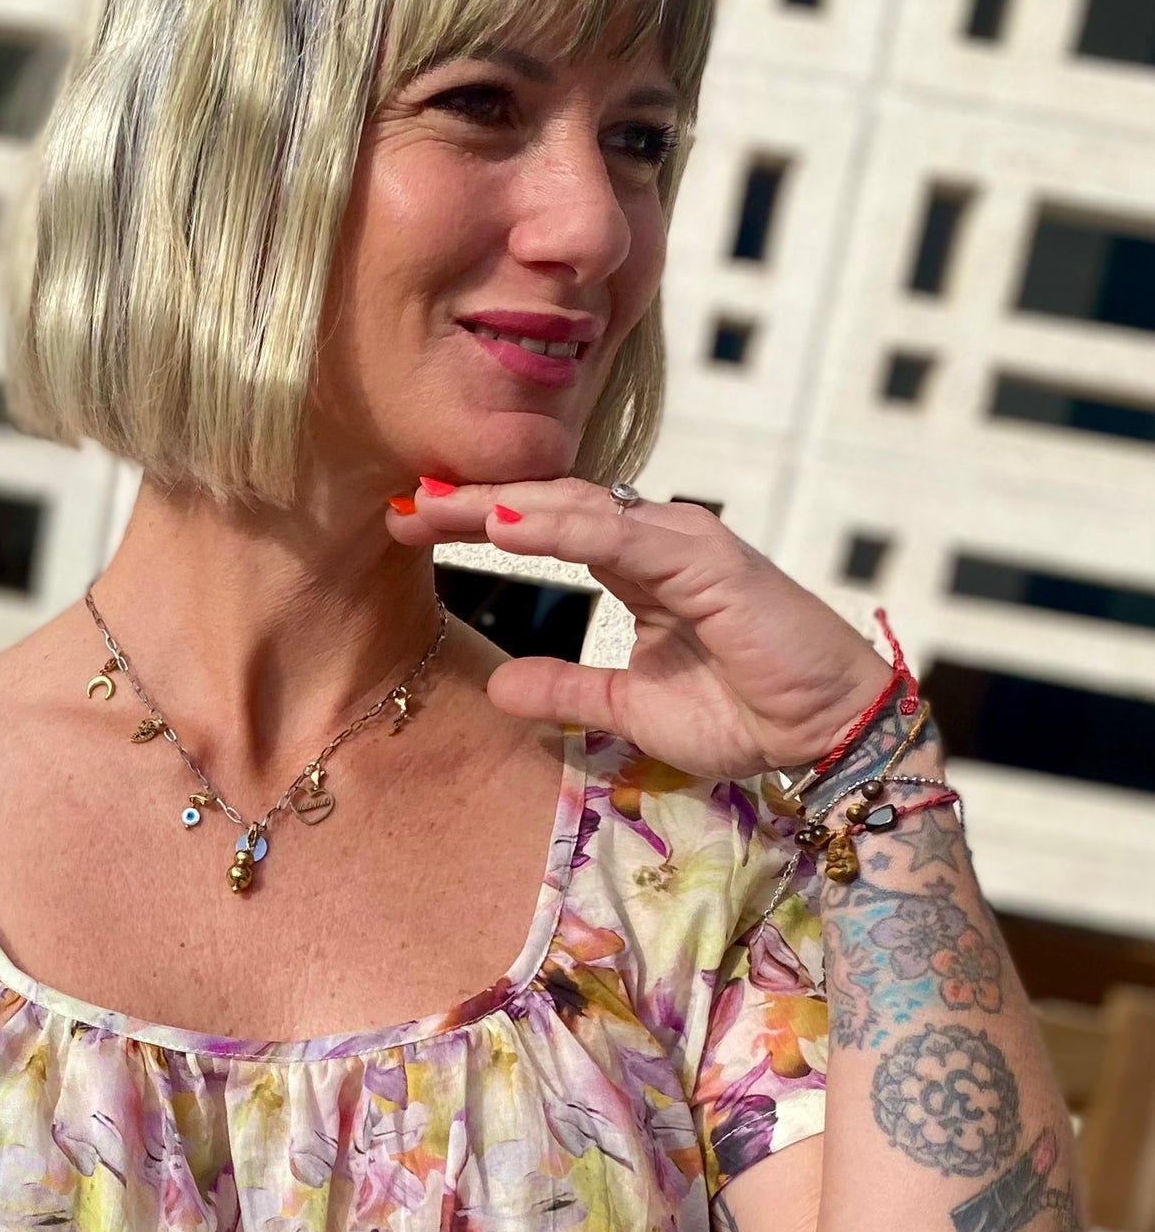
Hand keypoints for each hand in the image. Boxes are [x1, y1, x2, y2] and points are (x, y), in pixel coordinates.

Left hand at [390, 476, 894, 778]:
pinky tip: (508, 523)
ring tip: (439, 503)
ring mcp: (685, 542)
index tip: (413, 526)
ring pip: (579, 507)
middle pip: (552, 504)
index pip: (546, 527)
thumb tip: (500, 686)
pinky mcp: (709, 561)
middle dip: (476, 501)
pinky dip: (563, 526)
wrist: (825, 732)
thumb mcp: (628, 709)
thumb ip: (568, 691)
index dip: (480, 522)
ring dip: (505, 502)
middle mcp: (658, 539)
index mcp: (640, 565)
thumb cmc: (745, 713)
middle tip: (406, 500)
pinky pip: (622, 536)